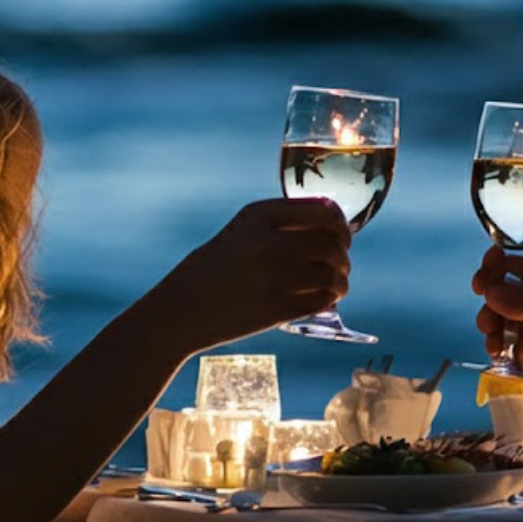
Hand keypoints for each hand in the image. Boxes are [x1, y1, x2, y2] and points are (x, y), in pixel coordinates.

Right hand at [175, 197, 350, 348]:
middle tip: (341, 261)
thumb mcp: (241, 230)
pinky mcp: (274, 309)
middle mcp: (267, 241)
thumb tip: (331, 222)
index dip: (341, 223)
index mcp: (260, 215)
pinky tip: (326, 298)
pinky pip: (322, 300)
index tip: (341, 233)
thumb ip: (280, 222)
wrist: (179, 310)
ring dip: (342, 279)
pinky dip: (331, 298)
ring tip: (337, 282)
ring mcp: (272, 276)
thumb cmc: (214, 267)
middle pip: (332, 243)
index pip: (323, 211)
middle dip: (343, 253)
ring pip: (332, 273)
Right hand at [472, 245, 522, 406]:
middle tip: (488, 318)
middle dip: (492, 305)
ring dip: (496, 332)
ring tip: (493, 340)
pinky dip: (511, 357)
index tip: (483, 279)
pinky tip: (507, 357)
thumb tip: (491, 293)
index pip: (518, 265)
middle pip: (509, 298)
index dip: (496, 269)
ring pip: (513, 328)